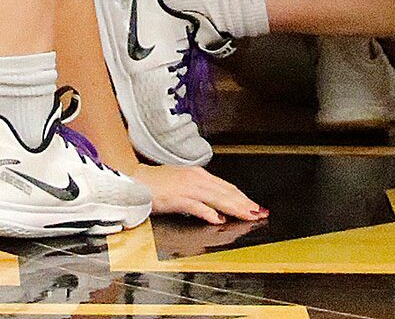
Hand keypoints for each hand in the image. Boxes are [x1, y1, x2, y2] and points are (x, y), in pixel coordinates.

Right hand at [132, 162, 266, 225]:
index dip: (242, 197)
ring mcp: (187, 188)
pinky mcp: (177, 198)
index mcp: (198, 175)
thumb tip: (218, 209)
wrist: (135, 180)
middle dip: (245, 203)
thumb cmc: (157, 183)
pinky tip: (218, 219)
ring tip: (247, 215)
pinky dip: (209, 212)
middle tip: (259, 212)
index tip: (254, 206)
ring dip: (235, 207)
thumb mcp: (183, 183)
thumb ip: (201, 195)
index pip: (226, 187)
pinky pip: (197, 206)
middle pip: (226, 192)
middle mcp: (196, 179)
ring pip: (217, 198)